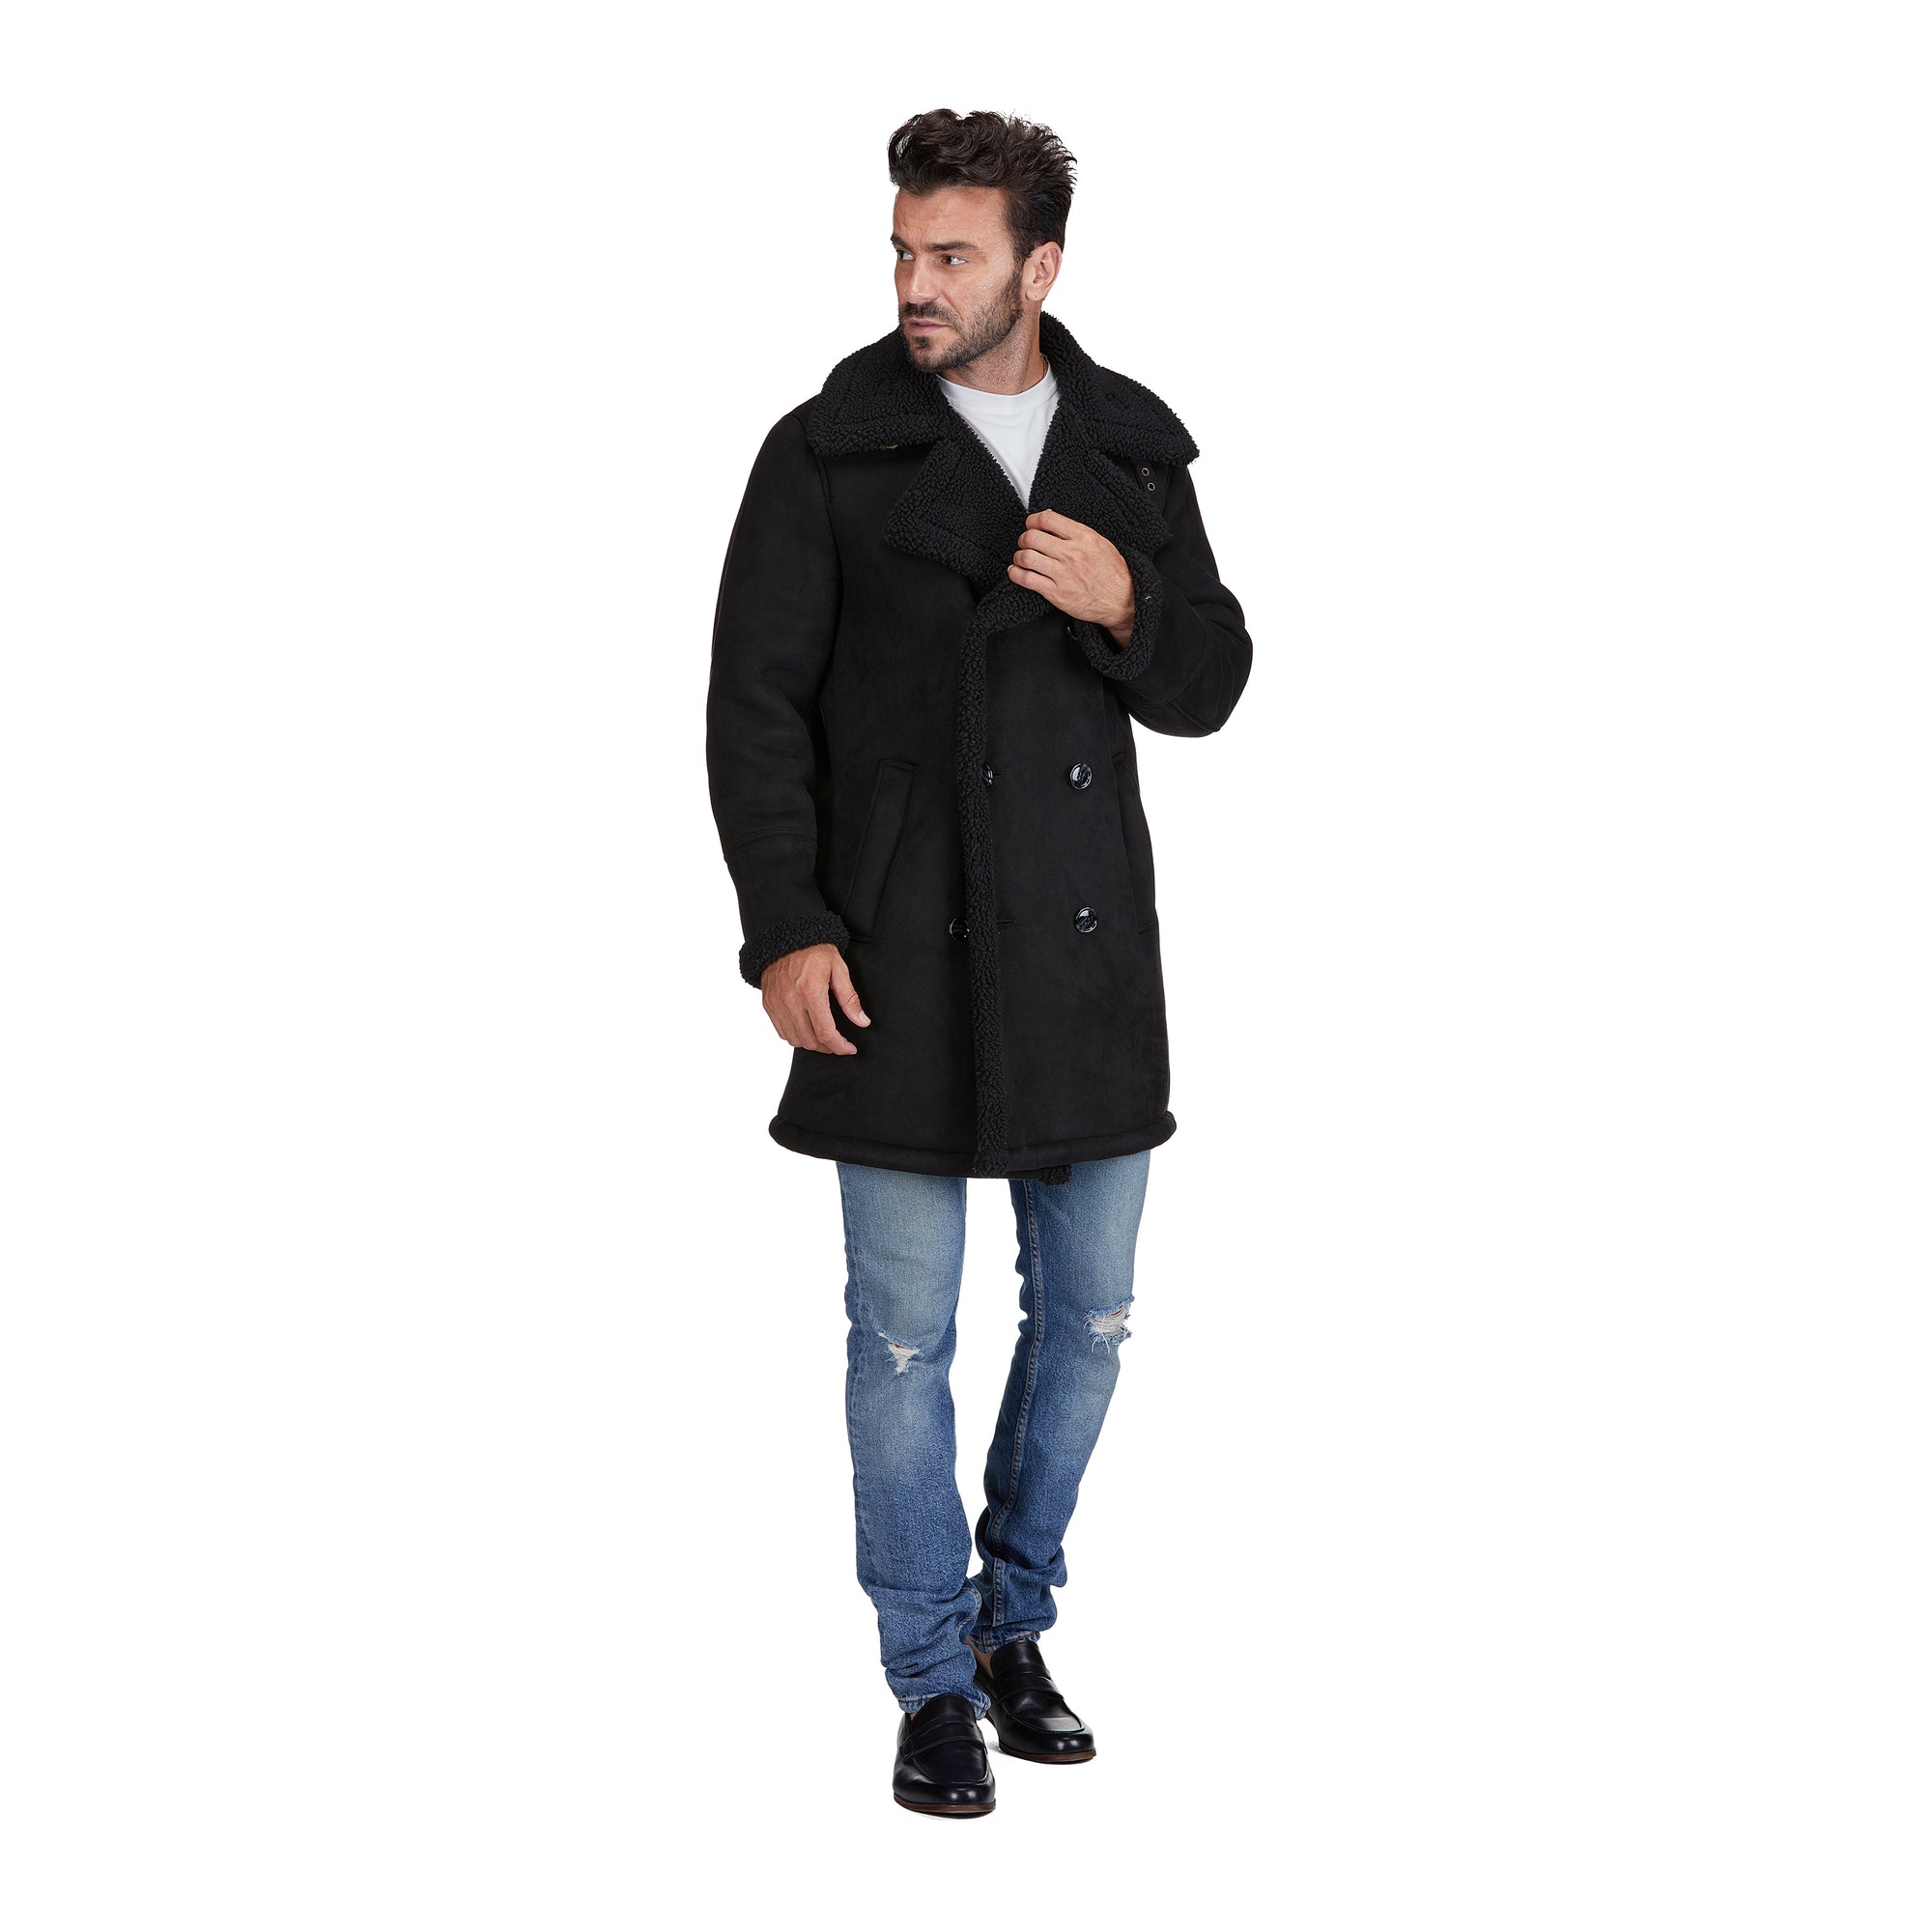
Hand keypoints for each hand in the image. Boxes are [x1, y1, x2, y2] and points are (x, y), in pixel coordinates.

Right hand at [761, 941, 869, 1053]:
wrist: (786, 937)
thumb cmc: (815, 950)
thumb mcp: (839, 969)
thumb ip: (850, 999)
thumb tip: (862, 1022)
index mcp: (810, 991)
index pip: (825, 1032)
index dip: (839, 1046)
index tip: (849, 1049)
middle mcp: (790, 1000)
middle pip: (809, 1041)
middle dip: (827, 1048)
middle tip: (839, 1043)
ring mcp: (776, 1003)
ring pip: (794, 1040)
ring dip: (811, 1044)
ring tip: (824, 1037)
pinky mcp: (768, 1003)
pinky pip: (781, 1031)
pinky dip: (795, 1036)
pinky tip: (807, 1029)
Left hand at [1009, 509, 1135, 645]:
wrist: (1122, 601)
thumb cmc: (1113, 573)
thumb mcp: (1100, 543)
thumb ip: (1077, 532)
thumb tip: (1052, 521)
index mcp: (1083, 537)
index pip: (1047, 519)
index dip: (1032, 521)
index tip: (1030, 525)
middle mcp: (1072, 553)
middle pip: (1032, 537)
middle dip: (1023, 539)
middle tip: (1025, 543)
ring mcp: (1063, 574)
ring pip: (1026, 557)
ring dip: (1018, 557)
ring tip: (1021, 559)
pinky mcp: (1057, 593)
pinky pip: (1027, 580)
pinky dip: (1016, 574)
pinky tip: (1016, 572)